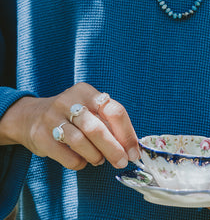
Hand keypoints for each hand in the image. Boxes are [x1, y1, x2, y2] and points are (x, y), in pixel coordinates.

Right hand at [0, 83, 139, 170]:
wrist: (31, 116)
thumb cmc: (71, 115)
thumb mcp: (88, 108)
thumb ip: (108, 123)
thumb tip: (131, 148)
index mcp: (86, 91)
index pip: (113, 110)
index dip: (126, 133)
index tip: (133, 151)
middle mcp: (68, 101)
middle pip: (96, 128)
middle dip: (113, 149)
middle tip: (122, 162)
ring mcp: (52, 118)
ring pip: (80, 142)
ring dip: (96, 156)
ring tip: (99, 160)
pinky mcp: (41, 136)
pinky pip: (67, 156)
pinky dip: (80, 162)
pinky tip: (82, 161)